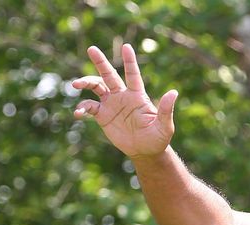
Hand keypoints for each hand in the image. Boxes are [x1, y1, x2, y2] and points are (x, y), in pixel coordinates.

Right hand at [73, 43, 177, 158]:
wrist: (145, 151)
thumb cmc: (158, 138)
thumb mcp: (164, 126)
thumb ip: (166, 110)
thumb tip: (174, 92)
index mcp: (138, 95)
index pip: (133, 75)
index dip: (130, 61)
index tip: (127, 47)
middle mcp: (123, 96)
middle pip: (110, 75)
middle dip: (101, 62)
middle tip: (92, 49)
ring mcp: (111, 104)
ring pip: (96, 87)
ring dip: (86, 82)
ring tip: (76, 84)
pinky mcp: (103, 116)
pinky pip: (89, 107)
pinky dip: (82, 108)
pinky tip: (78, 113)